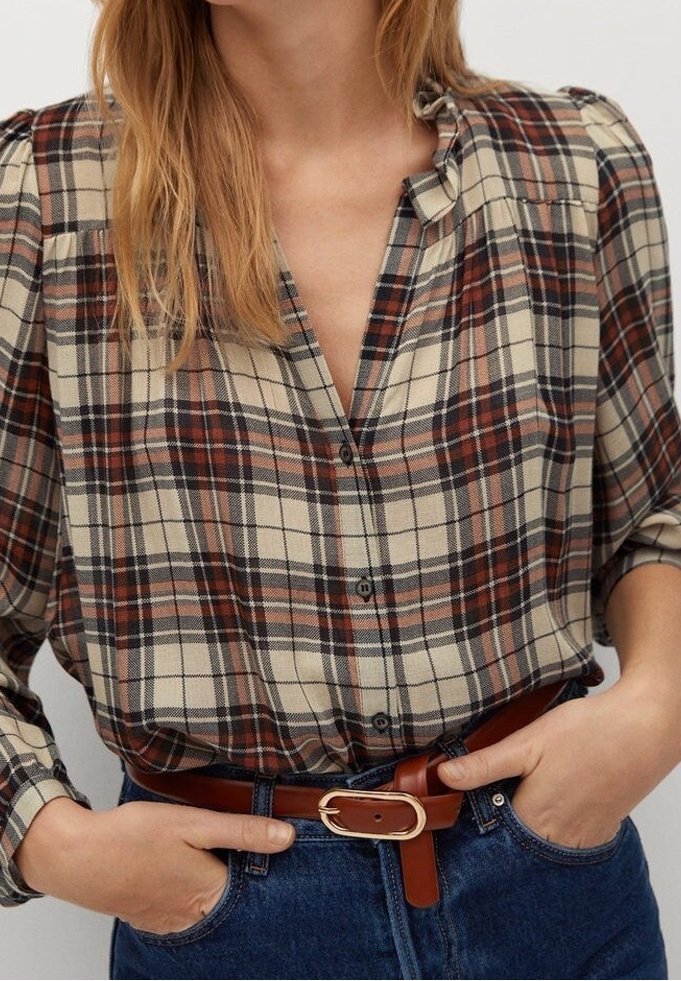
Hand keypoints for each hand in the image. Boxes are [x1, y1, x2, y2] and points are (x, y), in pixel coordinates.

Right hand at [14, 794, 295, 934]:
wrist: (76, 856)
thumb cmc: (133, 837)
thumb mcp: (194, 823)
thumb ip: (241, 831)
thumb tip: (287, 837)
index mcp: (212, 893)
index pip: (257, 887)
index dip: (267, 867)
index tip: (278, 851)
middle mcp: (195, 916)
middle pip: (234, 900)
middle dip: (242, 877)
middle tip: (239, 848)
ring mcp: (171, 922)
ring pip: (209, 906)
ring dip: (215, 885)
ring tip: (208, 857)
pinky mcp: (151, 918)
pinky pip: (183, 910)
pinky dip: (189, 893)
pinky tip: (182, 871)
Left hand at [436, 677, 680, 849]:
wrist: (643, 728)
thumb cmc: (587, 731)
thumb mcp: (527, 742)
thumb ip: (485, 765)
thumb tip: (445, 777)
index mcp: (534, 820)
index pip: (488, 837)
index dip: (471, 821)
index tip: (457, 808)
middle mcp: (558, 840)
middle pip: (514, 844)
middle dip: (497, 825)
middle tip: (490, 793)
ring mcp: (583, 839)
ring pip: (539, 844)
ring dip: (524, 826)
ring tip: (521, 793)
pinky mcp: (600, 831)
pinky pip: (565, 841)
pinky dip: (551, 827)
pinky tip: (548, 799)